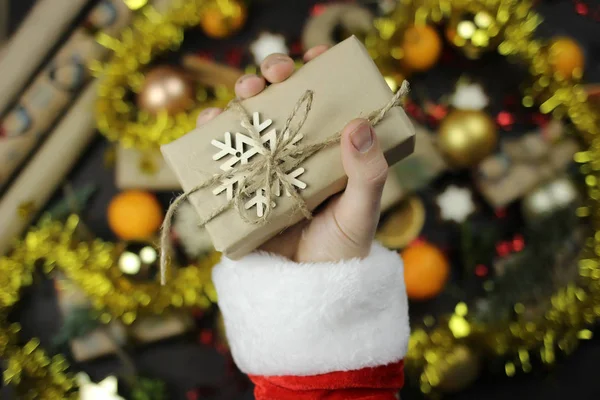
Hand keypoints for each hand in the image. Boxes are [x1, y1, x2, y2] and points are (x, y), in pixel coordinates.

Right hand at [197, 46, 387, 261]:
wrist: (306, 292)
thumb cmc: (341, 252)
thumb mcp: (361, 212)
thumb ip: (368, 173)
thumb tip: (358, 124)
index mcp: (327, 152)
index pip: (325, 103)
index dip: (320, 74)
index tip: (318, 57)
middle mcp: (294, 154)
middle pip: (282, 104)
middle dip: (274, 79)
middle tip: (274, 73)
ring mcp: (265, 168)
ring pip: (250, 123)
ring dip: (241, 100)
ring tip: (242, 93)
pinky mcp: (240, 187)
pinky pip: (223, 156)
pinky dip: (212, 135)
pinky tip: (210, 123)